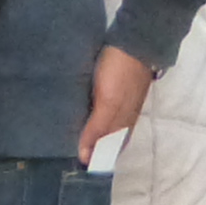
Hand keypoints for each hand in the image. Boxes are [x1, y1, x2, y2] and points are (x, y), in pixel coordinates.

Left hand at [76, 46, 156, 166]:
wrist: (135, 39)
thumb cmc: (120, 72)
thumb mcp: (107, 103)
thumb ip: (97, 129)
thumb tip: (86, 158)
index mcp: (124, 122)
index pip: (111, 149)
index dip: (98, 158)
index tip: (79, 165)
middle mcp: (124, 114)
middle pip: (109, 137)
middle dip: (94, 146)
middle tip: (70, 151)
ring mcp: (122, 99)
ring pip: (107, 122)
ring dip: (93, 130)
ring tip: (73, 133)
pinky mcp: (116, 85)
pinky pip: (104, 107)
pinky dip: (94, 113)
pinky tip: (85, 109)